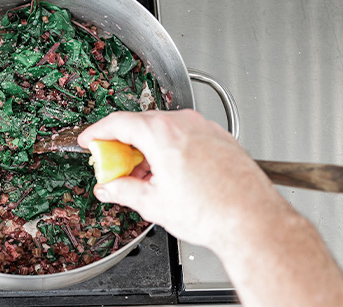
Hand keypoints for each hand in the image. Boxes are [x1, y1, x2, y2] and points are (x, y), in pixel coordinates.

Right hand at [78, 110, 287, 248]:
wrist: (253, 220)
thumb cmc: (213, 211)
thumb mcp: (153, 204)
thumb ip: (123, 191)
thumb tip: (109, 189)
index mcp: (161, 133)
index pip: (117, 123)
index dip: (97, 132)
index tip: (89, 141)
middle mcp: (184, 124)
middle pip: (141, 124)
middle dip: (123, 144)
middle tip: (113, 165)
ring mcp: (204, 128)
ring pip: (165, 129)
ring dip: (148, 148)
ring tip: (144, 177)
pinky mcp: (219, 138)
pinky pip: (185, 135)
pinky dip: (170, 149)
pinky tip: (170, 174)